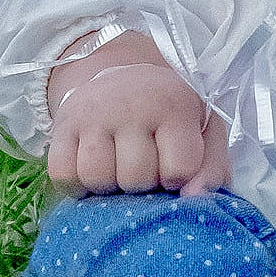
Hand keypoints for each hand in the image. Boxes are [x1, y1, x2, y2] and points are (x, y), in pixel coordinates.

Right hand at [46, 30, 228, 195]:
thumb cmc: (169, 114)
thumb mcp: (203, 130)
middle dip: (142, 184)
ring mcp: (94, 114)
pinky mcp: (63, 126)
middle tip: (144, 167)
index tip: (173, 168)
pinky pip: (62, 175)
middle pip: (135, 178)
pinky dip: (76, 184)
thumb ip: (212, 168)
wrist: (124, 78)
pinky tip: (91, 171)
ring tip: (118, 170)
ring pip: (97, 178)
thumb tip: (195, 199)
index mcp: (174, 105)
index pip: (179, 168)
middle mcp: (132, 105)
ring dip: (108, 186)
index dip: (177, 179)